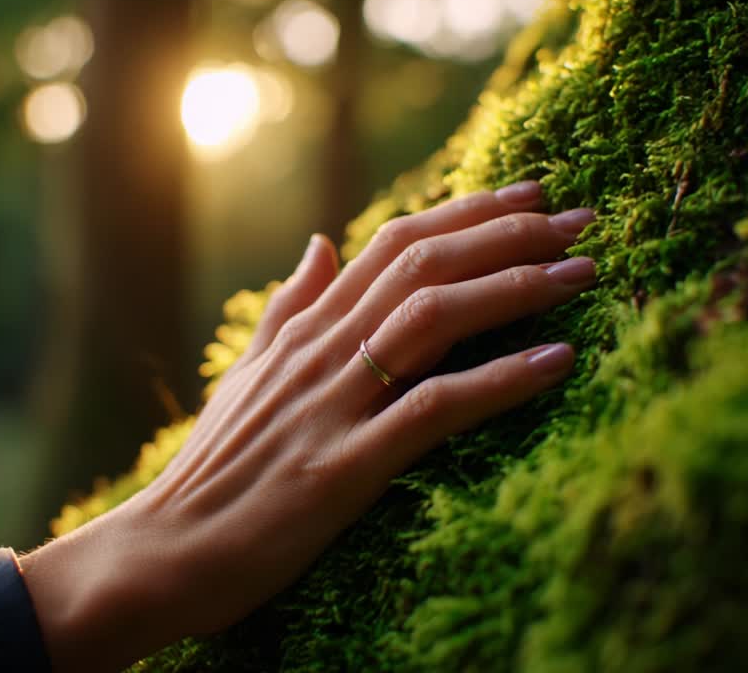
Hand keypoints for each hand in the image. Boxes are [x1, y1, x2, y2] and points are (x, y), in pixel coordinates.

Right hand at [22, 182, 596, 670]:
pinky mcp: (345, 465)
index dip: (468, 212)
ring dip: (516, 289)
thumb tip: (320, 242)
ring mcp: (334, 404)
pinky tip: (558, 360)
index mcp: (305, 329)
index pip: (395, 244)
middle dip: (510, 234)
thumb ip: (289, 308)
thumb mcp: (248, 373)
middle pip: (425, 265)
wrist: (166, 551)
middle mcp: (323, 351)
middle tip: (581, 221)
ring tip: (582, 275)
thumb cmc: (215, 467)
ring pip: (433, 319)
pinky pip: (434, 409)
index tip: (530, 195)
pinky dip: (500, 380)